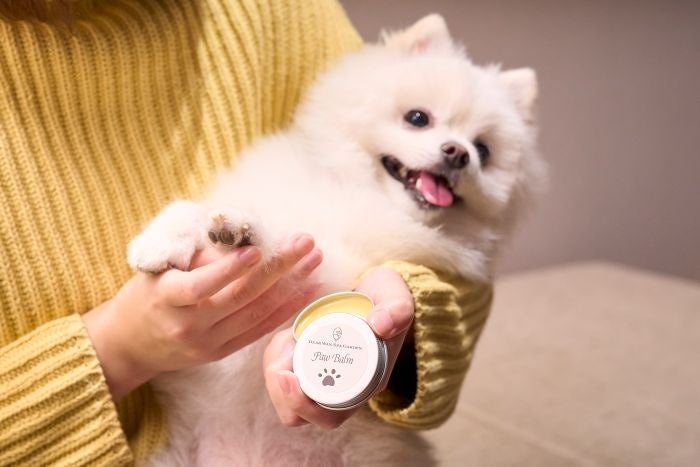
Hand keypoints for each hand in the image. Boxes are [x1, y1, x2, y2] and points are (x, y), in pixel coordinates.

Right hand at [82, 233, 322, 400]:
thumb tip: (246, 235)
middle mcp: (188, 324)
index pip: (200, 285)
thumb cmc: (148, 293)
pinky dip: (285, 310)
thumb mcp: (160, 268)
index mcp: (167, 297)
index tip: (256, 250)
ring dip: (290, 287)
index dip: (229, 269)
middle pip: (240, 297)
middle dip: (277, 268)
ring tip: (314, 261)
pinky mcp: (220, 353)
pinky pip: (258, 330)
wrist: (129, 343)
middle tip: (304, 243)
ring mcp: (206, 343)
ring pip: (255, 314)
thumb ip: (200, 256)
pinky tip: (306, 290)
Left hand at [263, 266, 413, 428]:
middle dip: (280, 389)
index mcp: (366, 384)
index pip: (330, 415)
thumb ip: (397, 309)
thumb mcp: (397, 297)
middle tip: (281, 355)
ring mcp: (323, 378)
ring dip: (274, 371)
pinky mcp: (306, 365)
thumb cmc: (386, 298)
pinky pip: (280, 378)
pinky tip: (287, 337)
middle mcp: (343, 389)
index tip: (286, 376)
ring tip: (287, 339)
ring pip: (285, 398)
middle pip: (300, 413)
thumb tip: (381, 324)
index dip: (302, 404)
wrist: (374, 290)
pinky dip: (274, 359)